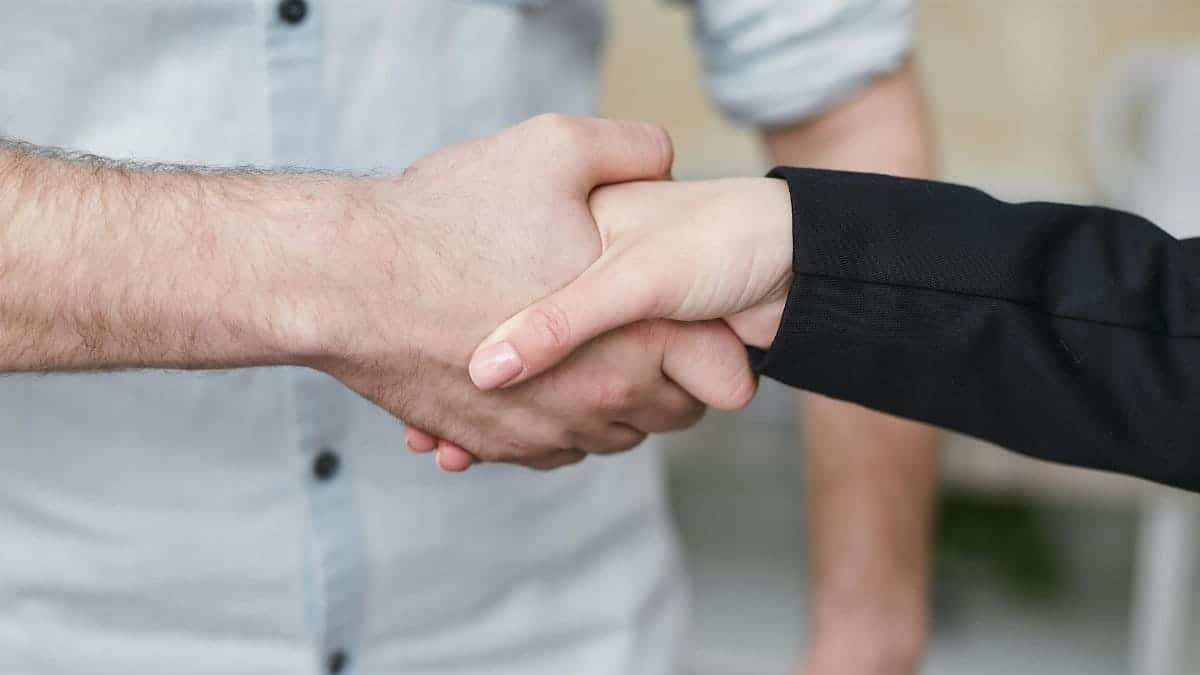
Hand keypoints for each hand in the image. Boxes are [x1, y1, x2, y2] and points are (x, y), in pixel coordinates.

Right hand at [283, 115, 753, 468]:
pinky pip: (549, 450)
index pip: (716, 371)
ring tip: (588, 356)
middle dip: (665, 379)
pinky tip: (537, 380)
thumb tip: (664, 157)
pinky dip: (552, 422)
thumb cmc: (446, 217)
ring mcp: (541, 430)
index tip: (694, 317)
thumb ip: (631, 150)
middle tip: (643, 336)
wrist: (345, 280)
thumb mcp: (554, 149)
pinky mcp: (490, 443)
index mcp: (631, 334)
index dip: (715, 344)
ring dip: (608, 404)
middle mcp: (595, 398)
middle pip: (666, 414)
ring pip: (607, 436)